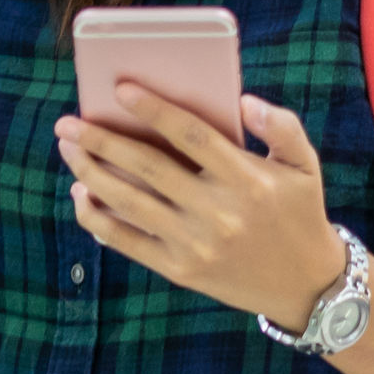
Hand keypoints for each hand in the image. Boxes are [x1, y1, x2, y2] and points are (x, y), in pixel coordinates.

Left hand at [55, 84, 344, 327]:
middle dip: (101, 141)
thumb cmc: (299, 212)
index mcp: (248, 180)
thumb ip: (281, 126)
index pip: (192, 136)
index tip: (120, 88)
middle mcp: (219, 213)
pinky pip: (128, 241)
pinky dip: (98, 219)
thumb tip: (243, 100)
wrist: (305, 285)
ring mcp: (196, 244)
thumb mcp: (305, 165)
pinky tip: (81, 193)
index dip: (154, 110)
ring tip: (68, 149)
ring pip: (130, 203)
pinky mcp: (180, 270)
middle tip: (68, 122)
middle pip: (148, 168)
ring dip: (91, 173)